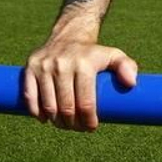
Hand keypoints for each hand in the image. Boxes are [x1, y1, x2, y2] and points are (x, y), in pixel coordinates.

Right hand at [23, 39, 138, 131]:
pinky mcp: (30, 68)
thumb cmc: (94, 52)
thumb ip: (126, 66)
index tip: (91, 127)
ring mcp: (44, 66)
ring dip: (56, 122)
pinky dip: (36, 112)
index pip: (86, 103)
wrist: (69, 34)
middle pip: (66, 107)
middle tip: (77, 128)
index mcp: (84, 64)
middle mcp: (62, 64)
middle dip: (72, 124)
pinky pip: (30, 96)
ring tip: (64, 125)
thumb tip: (131, 84)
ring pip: (48, 105)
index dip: (88, 121)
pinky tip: (44, 119)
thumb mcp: (113, 55)